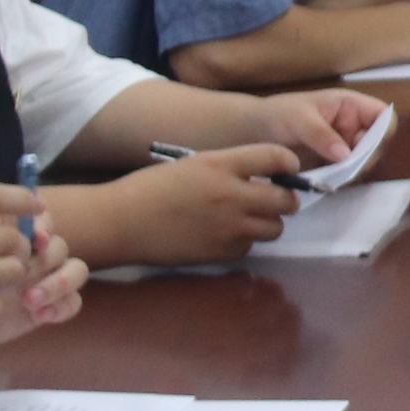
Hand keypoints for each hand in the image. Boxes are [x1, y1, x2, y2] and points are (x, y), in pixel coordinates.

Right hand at [99, 147, 301, 264]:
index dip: (288, 163)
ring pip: (275, 228)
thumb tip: (266, 178)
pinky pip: (249, 246)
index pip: (276, 158)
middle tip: (276, 198)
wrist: (121, 221)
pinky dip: (243, 240)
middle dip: (286, 198)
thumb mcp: (194, 164)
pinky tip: (224, 233)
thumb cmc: (152, 188)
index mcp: (221, 165)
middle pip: (285, 199)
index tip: (287, 169)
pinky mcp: (221, 253)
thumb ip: (231, 168)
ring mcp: (228, 227)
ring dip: (268, 222)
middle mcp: (231, 195)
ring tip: (250, 217)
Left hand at [251, 90, 385, 168]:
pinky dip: (341, 180)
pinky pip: (348, 174)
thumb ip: (321, 135)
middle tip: (344, 170)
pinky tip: (325, 181)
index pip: (384, 117)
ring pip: (365, 163)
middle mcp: (353, 126)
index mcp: (351, 106)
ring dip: (353, 172)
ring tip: (330, 176)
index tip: (363, 148)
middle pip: (378, 145)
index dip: (382, 132)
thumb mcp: (298, 120)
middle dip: (365, 159)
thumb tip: (346, 156)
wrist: (253, 132)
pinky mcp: (334, 165)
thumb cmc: (277, 115)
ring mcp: (345, 147)